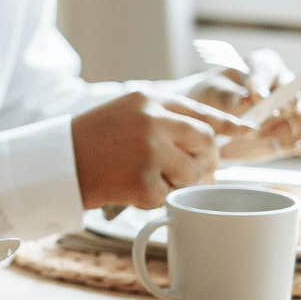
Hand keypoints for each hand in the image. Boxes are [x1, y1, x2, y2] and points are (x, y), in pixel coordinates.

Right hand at [71, 90, 253, 209]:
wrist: (54, 163)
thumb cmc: (90, 140)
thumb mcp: (126, 112)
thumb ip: (164, 116)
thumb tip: (211, 136)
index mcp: (150, 99)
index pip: (201, 111)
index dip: (228, 124)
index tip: (246, 130)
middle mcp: (153, 120)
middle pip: (206, 143)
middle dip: (204, 161)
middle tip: (190, 172)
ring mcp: (149, 150)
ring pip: (193, 174)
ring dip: (177, 183)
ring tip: (147, 178)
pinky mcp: (143, 181)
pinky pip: (169, 197)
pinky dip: (153, 200)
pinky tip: (130, 190)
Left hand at [177, 48, 300, 162]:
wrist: (208, 122)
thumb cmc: (208, 99)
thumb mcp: (209, 93)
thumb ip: (226, 95)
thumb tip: (247, 100)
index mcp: (263, 66)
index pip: (269, 70)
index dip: (264, 82)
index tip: (256, 95)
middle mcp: (283, 86)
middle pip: (294, 95)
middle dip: (282, 109)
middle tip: (264, 121)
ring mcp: (292, 112)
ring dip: (291, 130)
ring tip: (274, 140)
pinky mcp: (294, 135)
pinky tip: (298, 146)